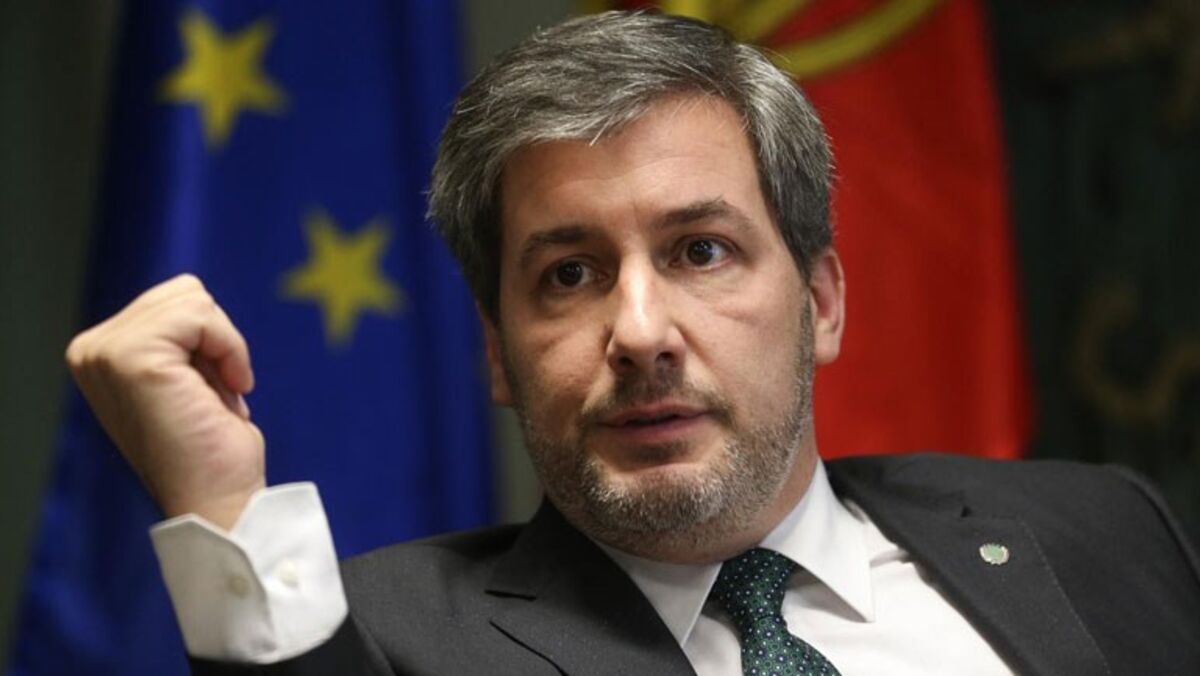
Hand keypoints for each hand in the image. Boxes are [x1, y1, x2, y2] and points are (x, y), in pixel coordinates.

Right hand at [66, 274, 264, 529]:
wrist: (219, 502)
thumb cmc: (214, 450)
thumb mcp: (187, 377)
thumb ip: (174, 338)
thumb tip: (190, 292)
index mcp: (98, 355)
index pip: (173, 301)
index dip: (210, 342)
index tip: (210, 393)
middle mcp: (90, 351)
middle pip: (183, 292)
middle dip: (216, 342)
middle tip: (214, 396)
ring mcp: (106, 353)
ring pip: (194, 299)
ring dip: (224, 348)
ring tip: (215, 397)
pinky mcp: (132, 358)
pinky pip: (201, 314)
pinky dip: (230, 348)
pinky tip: (228, 390)